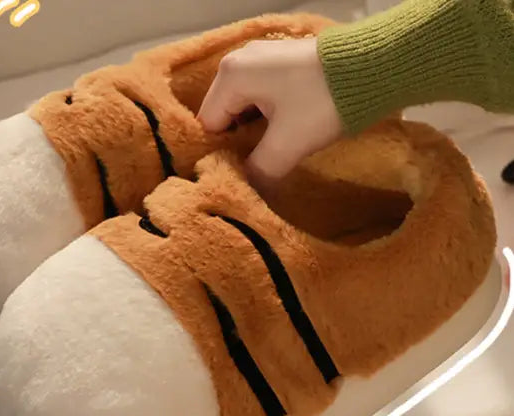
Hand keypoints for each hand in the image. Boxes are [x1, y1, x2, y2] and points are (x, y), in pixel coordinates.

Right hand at [198, 37, 342, 182]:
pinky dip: (267, 119)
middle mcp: (239, 61)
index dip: (218, 155)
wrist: (374, 67)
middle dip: (237, 144)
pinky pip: (261, 97)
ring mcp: (262, 59)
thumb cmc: (322, 103)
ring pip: (244, 108)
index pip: (208, 125)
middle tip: (251, 170)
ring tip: (267, 157)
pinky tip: (280, 137)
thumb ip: (258, 171)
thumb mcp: (286, 145)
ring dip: (254, 133)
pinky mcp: (282, 63)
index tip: (233, 177)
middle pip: (224, 115)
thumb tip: (245, 190)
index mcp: (231, 76)